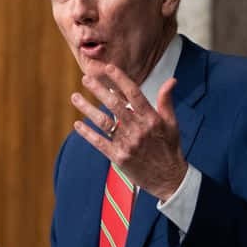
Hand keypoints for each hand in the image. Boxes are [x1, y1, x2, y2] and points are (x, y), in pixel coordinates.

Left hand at [70, 62, 187, 199]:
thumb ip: (166, 101)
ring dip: (87, 108)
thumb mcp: (172, 124)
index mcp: (151, 118)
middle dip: (99, 89)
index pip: (134, 93)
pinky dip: (87, 133)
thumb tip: (171, 80)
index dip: (120, 79)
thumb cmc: (170, 148)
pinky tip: (77, 124)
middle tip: (85, 77)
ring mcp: (127, 144)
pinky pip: (99, 142)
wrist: (169, 179)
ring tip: (74, 97)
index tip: (108, 67)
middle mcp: (138, 129)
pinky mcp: (119, 157)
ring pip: (103, 122)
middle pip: (115, 104)